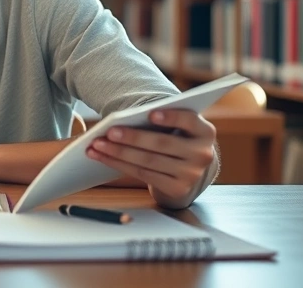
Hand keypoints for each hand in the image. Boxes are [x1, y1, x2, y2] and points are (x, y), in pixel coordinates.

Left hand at [86, 109, 216, 208]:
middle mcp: (203, 154)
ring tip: (97, 144)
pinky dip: (119, 164)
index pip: (189, 121)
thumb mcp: (180, 128)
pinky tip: (103, 157)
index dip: (171, 118)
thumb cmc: (177, 139)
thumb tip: (125, 119)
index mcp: (205, 132)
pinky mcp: (177, 189)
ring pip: (149, 161)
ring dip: (118, 152)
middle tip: (109, 131)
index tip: (150, 113)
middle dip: (133, 137)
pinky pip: (143, 175)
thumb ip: (165, 120)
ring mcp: (191, 175)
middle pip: (162, 143)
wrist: (190, 171)